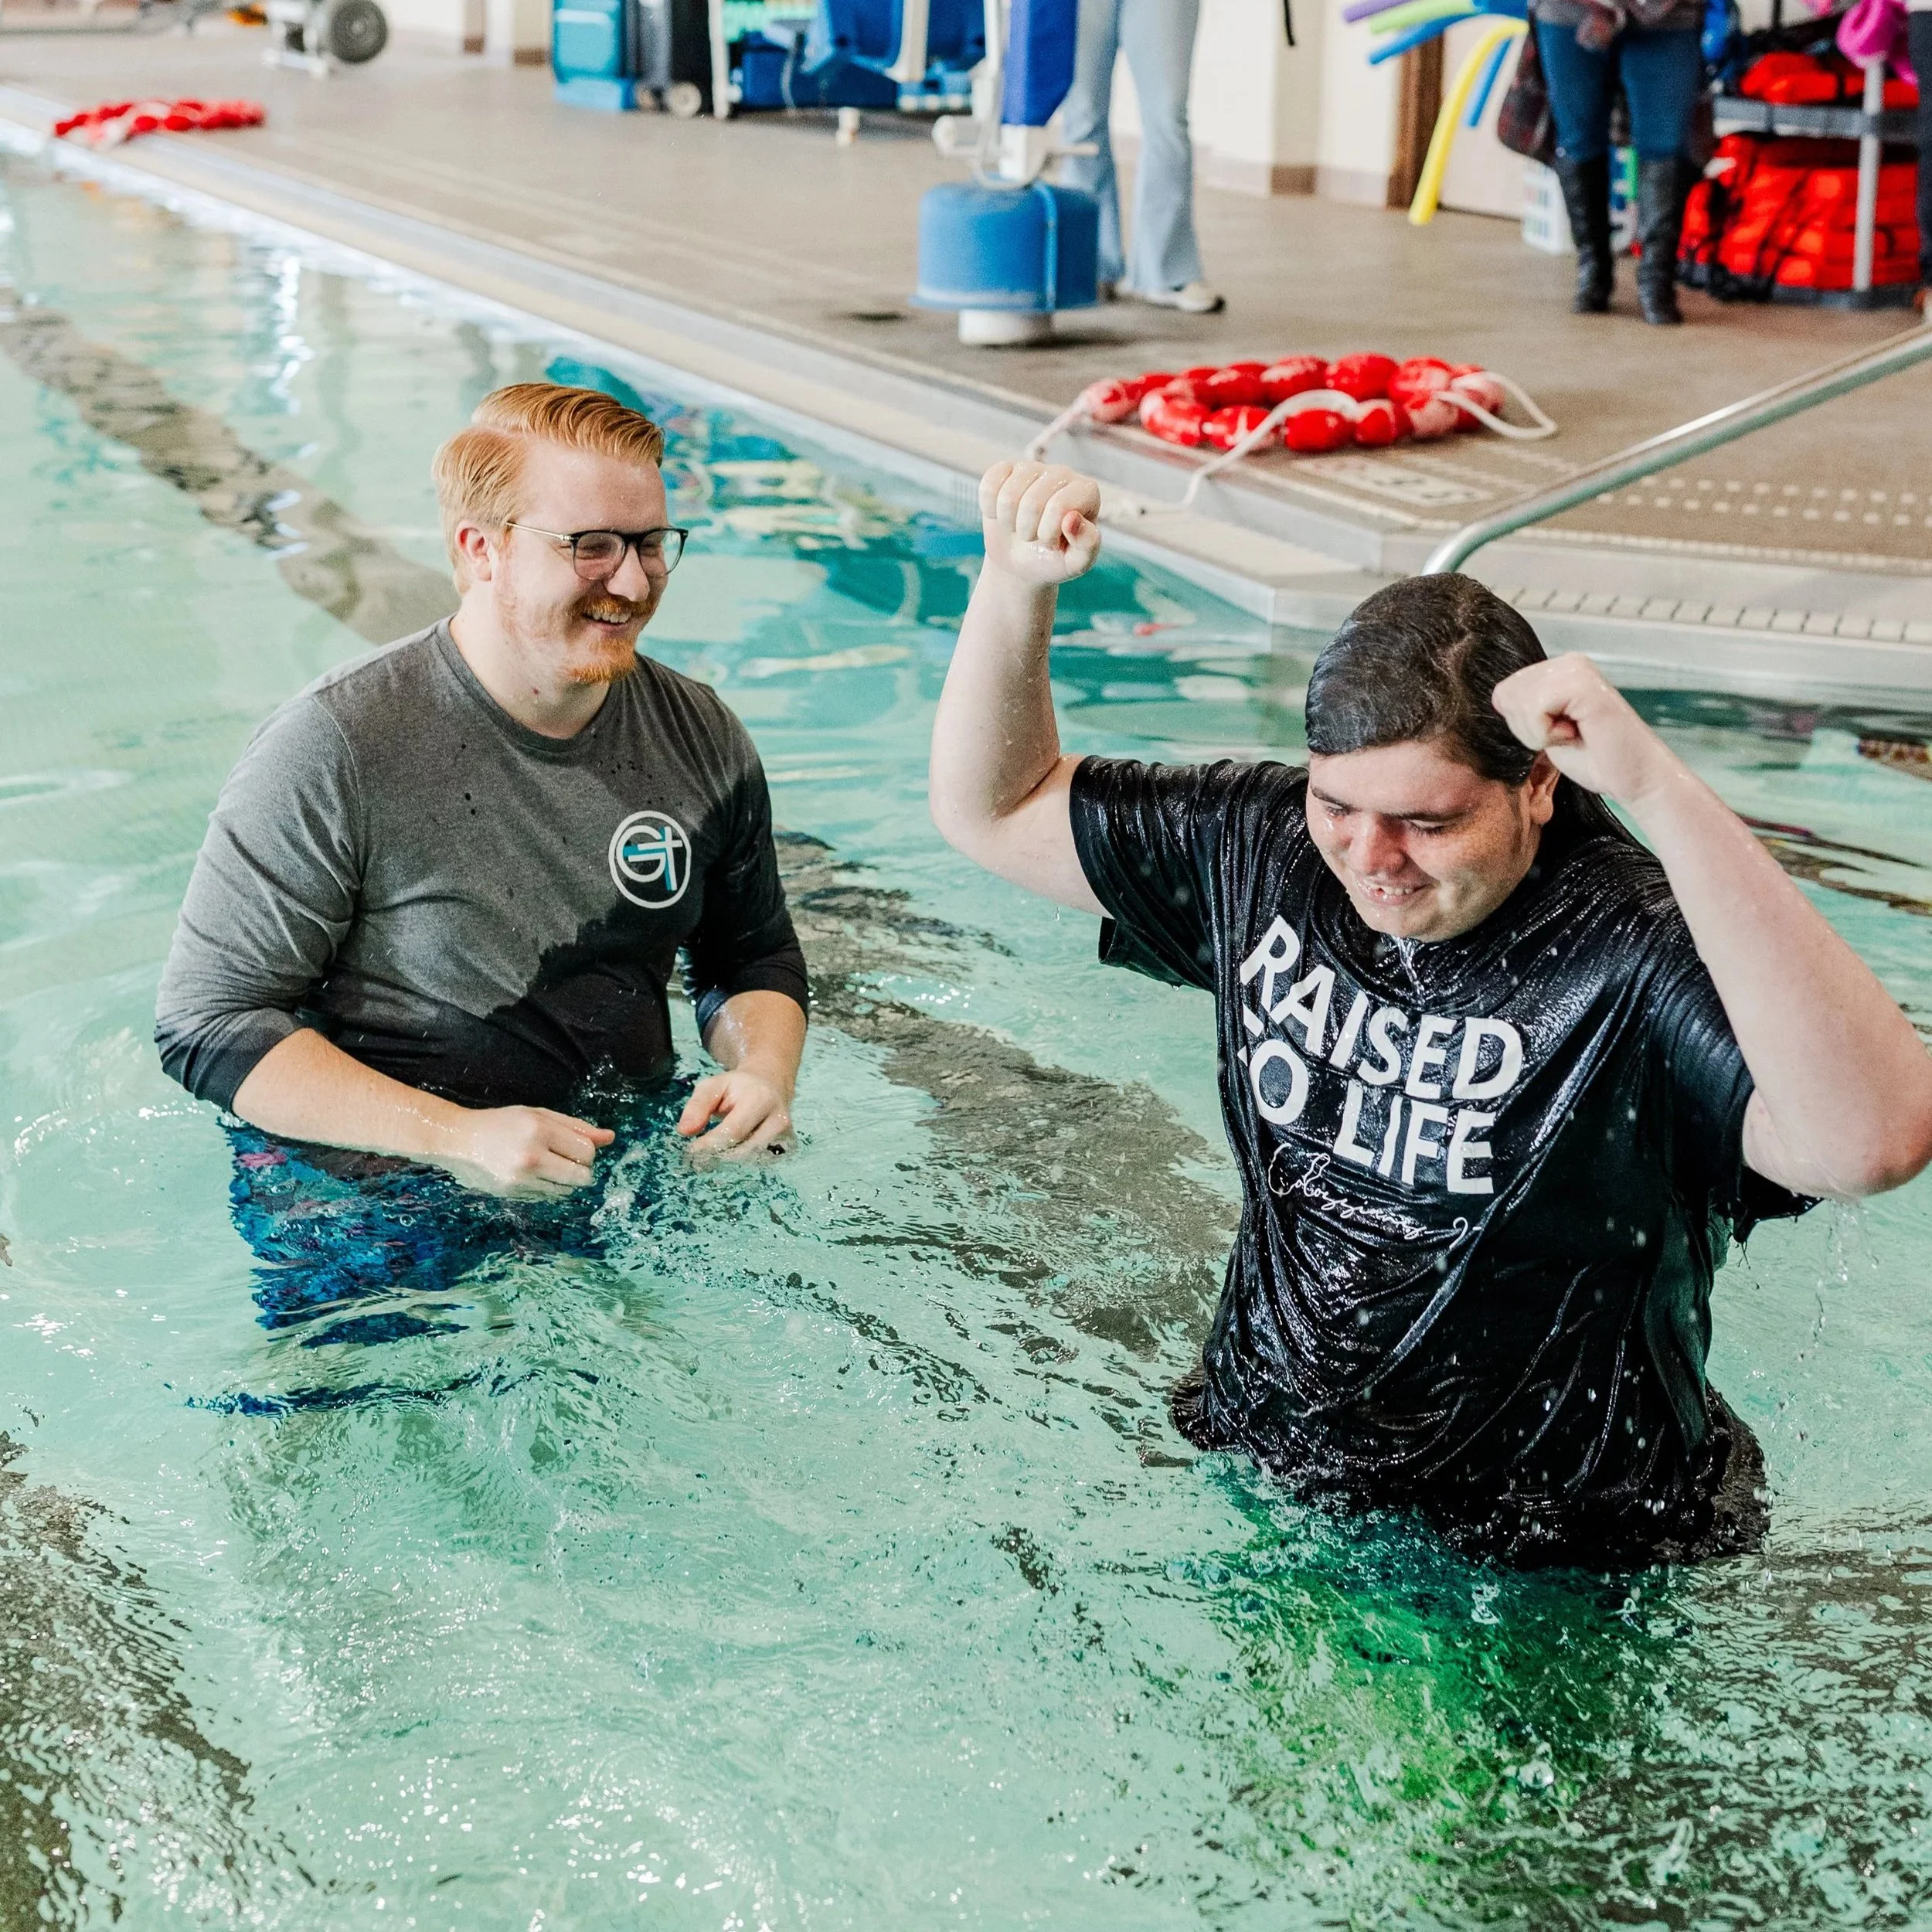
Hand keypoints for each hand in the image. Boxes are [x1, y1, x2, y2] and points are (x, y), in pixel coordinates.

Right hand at [431, 1105, 614, 1198]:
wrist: (459, 1140)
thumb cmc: (503, 1123)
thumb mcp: (539, 1115)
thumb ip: (576, 1127)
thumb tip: (611, 1137)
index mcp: (539, 1129)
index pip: (587, 1152)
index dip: (587, 1151)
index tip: (573, 1146)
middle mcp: (531, 1156)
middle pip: (583, 1176)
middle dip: (581, 1170)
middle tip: (564, 1159)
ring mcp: (521, 1179)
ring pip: (567, 1190)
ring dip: (564, 1180)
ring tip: (544, 1164)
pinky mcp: (513, 1194)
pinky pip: (548, 1196)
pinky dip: (547, 1188)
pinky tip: (530, 1174)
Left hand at [677, 1066, 793, 1164]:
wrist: (772, 1083)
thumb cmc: (738, 1086)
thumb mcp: (714, 1086)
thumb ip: (698, 1106)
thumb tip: (684, 1131)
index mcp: (760, 1099)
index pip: (734, 1131)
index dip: (711, 1144)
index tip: (692, 1151)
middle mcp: (778, 1119)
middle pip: (744, 1150)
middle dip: (717, 1157)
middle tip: (699, 1159)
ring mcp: (786, 1136)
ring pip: (752, 1161)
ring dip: (729, 1163)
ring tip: (713, 1157)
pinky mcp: (787, 1147)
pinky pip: (760, 1164)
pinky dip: (742, 1164)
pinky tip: (731, 1156)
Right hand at [979, 461, 1101, 587]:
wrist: (1024, 560)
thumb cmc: (1055, 559)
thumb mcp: (1076, 563)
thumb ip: (1087, 545)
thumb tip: (1072, 519)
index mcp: (1087, 491)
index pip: (1059, 507)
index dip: (1048, 534)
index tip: (1053, 543)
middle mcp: (1063, 473)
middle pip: (1032, 503)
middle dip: (1027, 531)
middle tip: (1034, 537)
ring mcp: (1033, 468)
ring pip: (1008, 496)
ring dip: (1008, 523)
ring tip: (1019, 527)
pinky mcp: (1006, 469)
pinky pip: (989, 484)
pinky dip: (990, 509)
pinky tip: (1002, 514)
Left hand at [1490, 653, 1676, 807]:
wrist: (1636, 777)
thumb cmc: (1595, 759)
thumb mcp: (1547, 730)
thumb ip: (1525, 710)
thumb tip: (1496, 697)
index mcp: (1559, 670)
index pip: (1504, 693)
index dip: (1522, 726)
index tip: (1558, 734)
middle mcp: (1568, 662)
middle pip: (1506, 695)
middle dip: (1528, 729)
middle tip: (1567, 736)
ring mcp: (1576, 669)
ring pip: (1518, 703)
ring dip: (1539, 733)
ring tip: (1573, 734)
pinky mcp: (1581, 683)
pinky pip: (1534, 710)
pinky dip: (1547, 733)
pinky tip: (1576, 734)